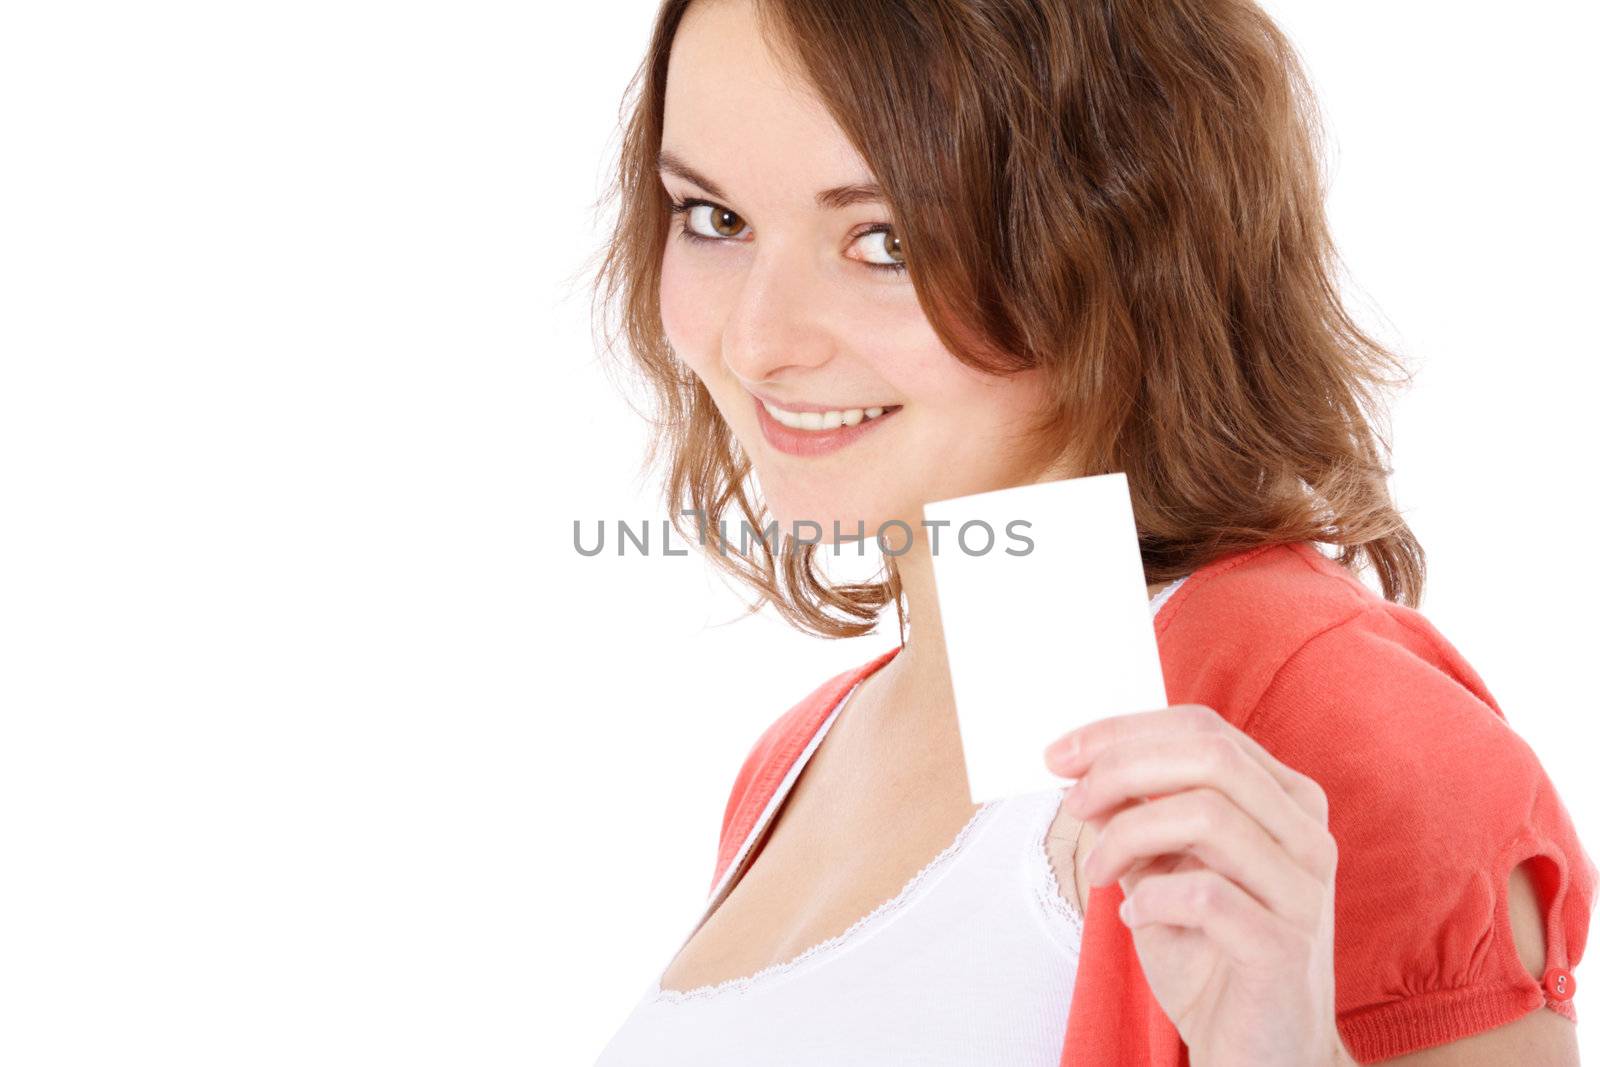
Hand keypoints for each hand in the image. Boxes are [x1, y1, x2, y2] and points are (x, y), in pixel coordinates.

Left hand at [1043, 704, 1351, 1066]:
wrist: (1257, 1054)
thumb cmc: (1210, 954)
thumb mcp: (1163, 870)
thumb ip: (1136, 816)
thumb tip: (1082, 769)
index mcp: (1284, 800)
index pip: (1203, 729)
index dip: (1122, 731)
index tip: (1059, 755)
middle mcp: (1306, 834)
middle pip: (1210, 757)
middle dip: (1121, 769)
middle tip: (1073, 803)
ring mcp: (1303, 891)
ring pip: (1208, 815)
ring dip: (1129, 835)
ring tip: (1100, 872)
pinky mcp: (1285, 948)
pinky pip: (1206, 895)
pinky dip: (1153, 899)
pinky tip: (1136, 918)